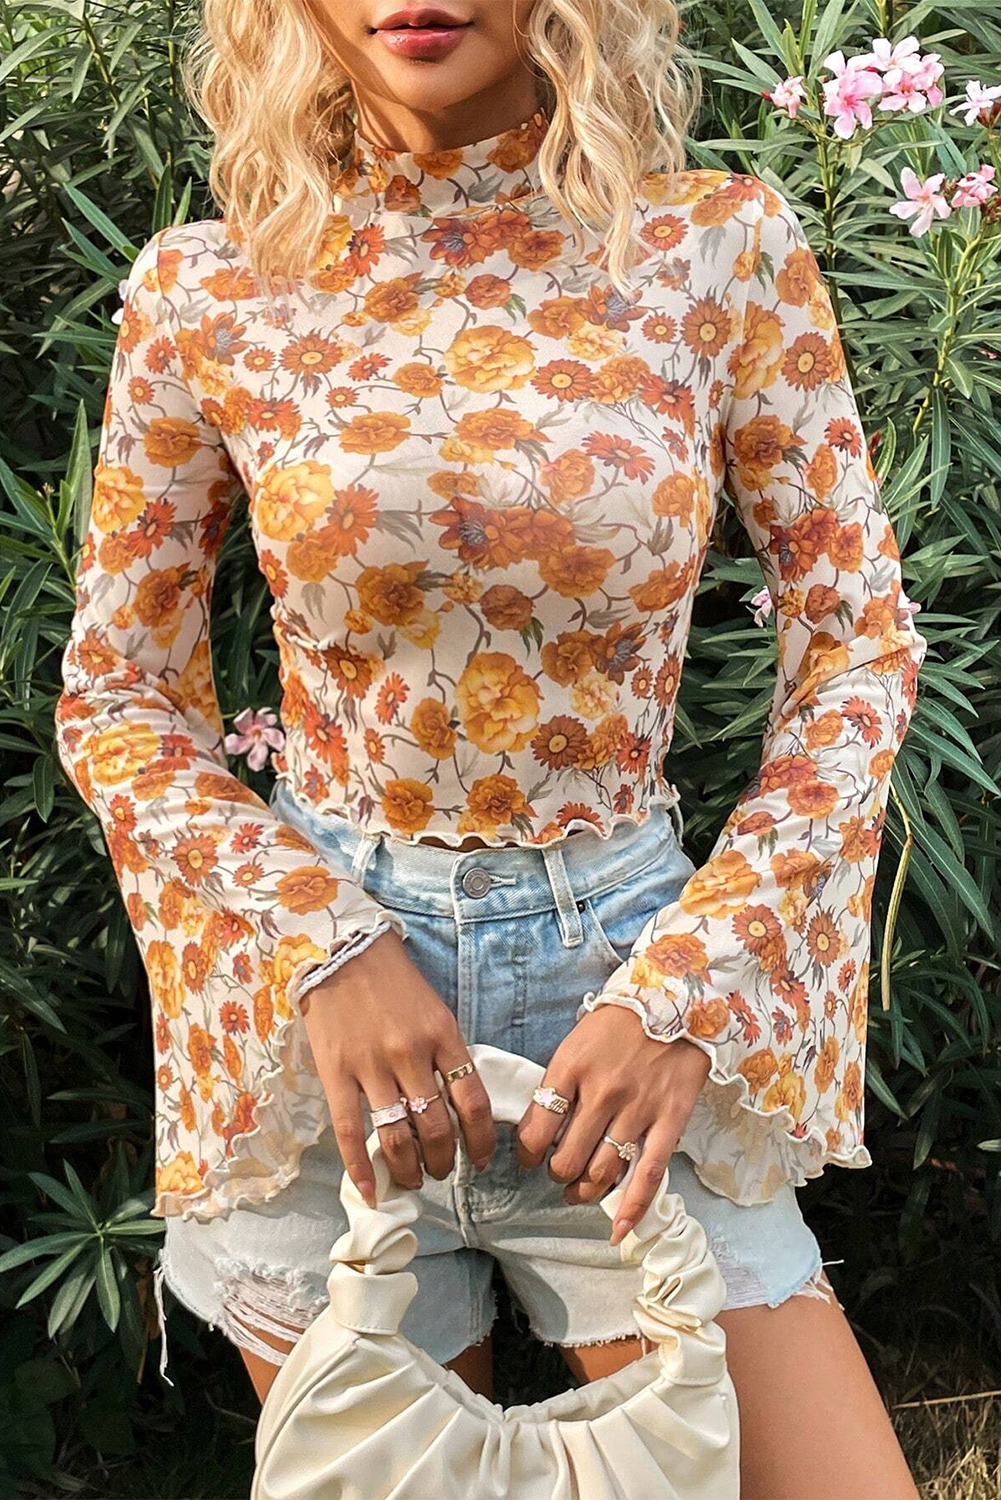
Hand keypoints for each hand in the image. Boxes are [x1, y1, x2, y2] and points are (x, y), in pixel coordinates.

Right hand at [299, 929, 495, 1207]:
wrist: (341, 951)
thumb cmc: (393, 982)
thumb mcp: (435, 1011)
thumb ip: (446, 1056)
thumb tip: (457, 1107)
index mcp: (444, 1036)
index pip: (474, 1102)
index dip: (481, 1140)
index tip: (482, 1159)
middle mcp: (411, 1054)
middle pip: (437, 1127)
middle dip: (444, 1160)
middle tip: (442, 1171)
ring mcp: (372, 1065)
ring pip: (398, 1136)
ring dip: (410, 1168)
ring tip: (414, 1179)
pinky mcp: (336, 1072)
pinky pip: (350, 1131)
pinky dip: (361, 1168)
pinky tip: (373, 1189)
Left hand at [514, 1005, 711, 1245]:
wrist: (677, 999)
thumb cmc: (620, 1021)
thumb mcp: (577, 1042)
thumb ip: (560, 1083)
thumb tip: (542, 1128)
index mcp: (571, 1068)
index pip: (536, 1129)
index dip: (527, 1153)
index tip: (528, 1156)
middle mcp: (602, 1092)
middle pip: (566, 1159)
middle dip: (557, 1174)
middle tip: (558, 1172)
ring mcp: (638, 1109)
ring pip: (602, 1171)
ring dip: (585, 1190)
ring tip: (579, 1190)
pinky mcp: (669, 1121)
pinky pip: (648, 1173)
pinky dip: (633, 1207)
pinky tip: (619, 1230)